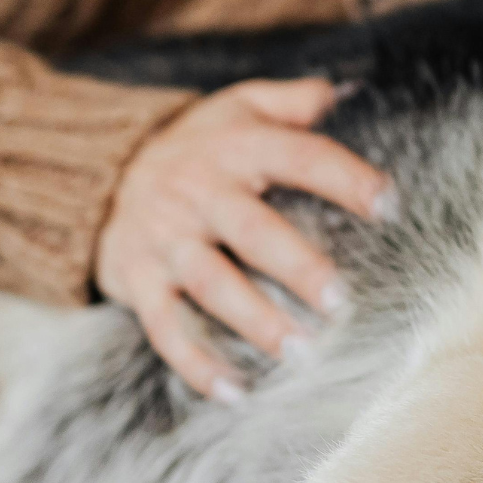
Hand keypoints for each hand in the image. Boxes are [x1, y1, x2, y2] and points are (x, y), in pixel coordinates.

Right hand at [94, 79, 395, 402]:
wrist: (94, 171)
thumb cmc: (195, 144)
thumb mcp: (237, 106)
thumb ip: (294, 100)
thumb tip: (350, 90)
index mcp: (236, 148)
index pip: (299, 157)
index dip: (344, 177)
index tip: (388, 204)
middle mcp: (200, 194)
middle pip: (253, 230)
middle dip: (296, 265)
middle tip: (340, 300)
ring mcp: (167, 240)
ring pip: (212, 284)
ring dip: (256, 320)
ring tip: (301, 351)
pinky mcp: (139, 280)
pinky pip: (166, 327)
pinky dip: (197, 364)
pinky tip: (236, 392)